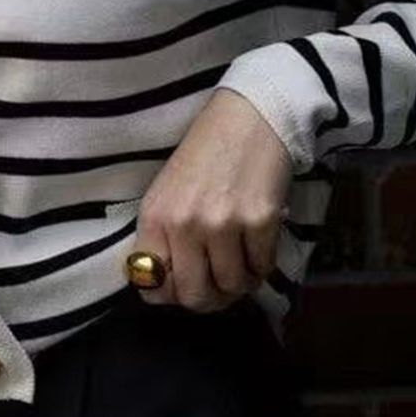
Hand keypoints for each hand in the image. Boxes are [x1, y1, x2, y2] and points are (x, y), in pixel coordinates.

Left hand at [130, 88, 292, 311]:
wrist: (249, 117)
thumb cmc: (205, 156)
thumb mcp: (166, 193)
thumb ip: (160, 240)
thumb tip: (161, 290)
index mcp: (155, 217)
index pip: (152, 284)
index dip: (171, 294)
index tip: (186, 286)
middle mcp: (185, 224)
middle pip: (195, 297)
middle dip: (210, 298)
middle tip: (220, 284)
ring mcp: (223, 224)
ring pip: (233, 286)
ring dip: (241, 281)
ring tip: (242, 260)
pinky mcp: (261, 220)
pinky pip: (262, 268)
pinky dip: (262, 264)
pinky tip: (258, 244)